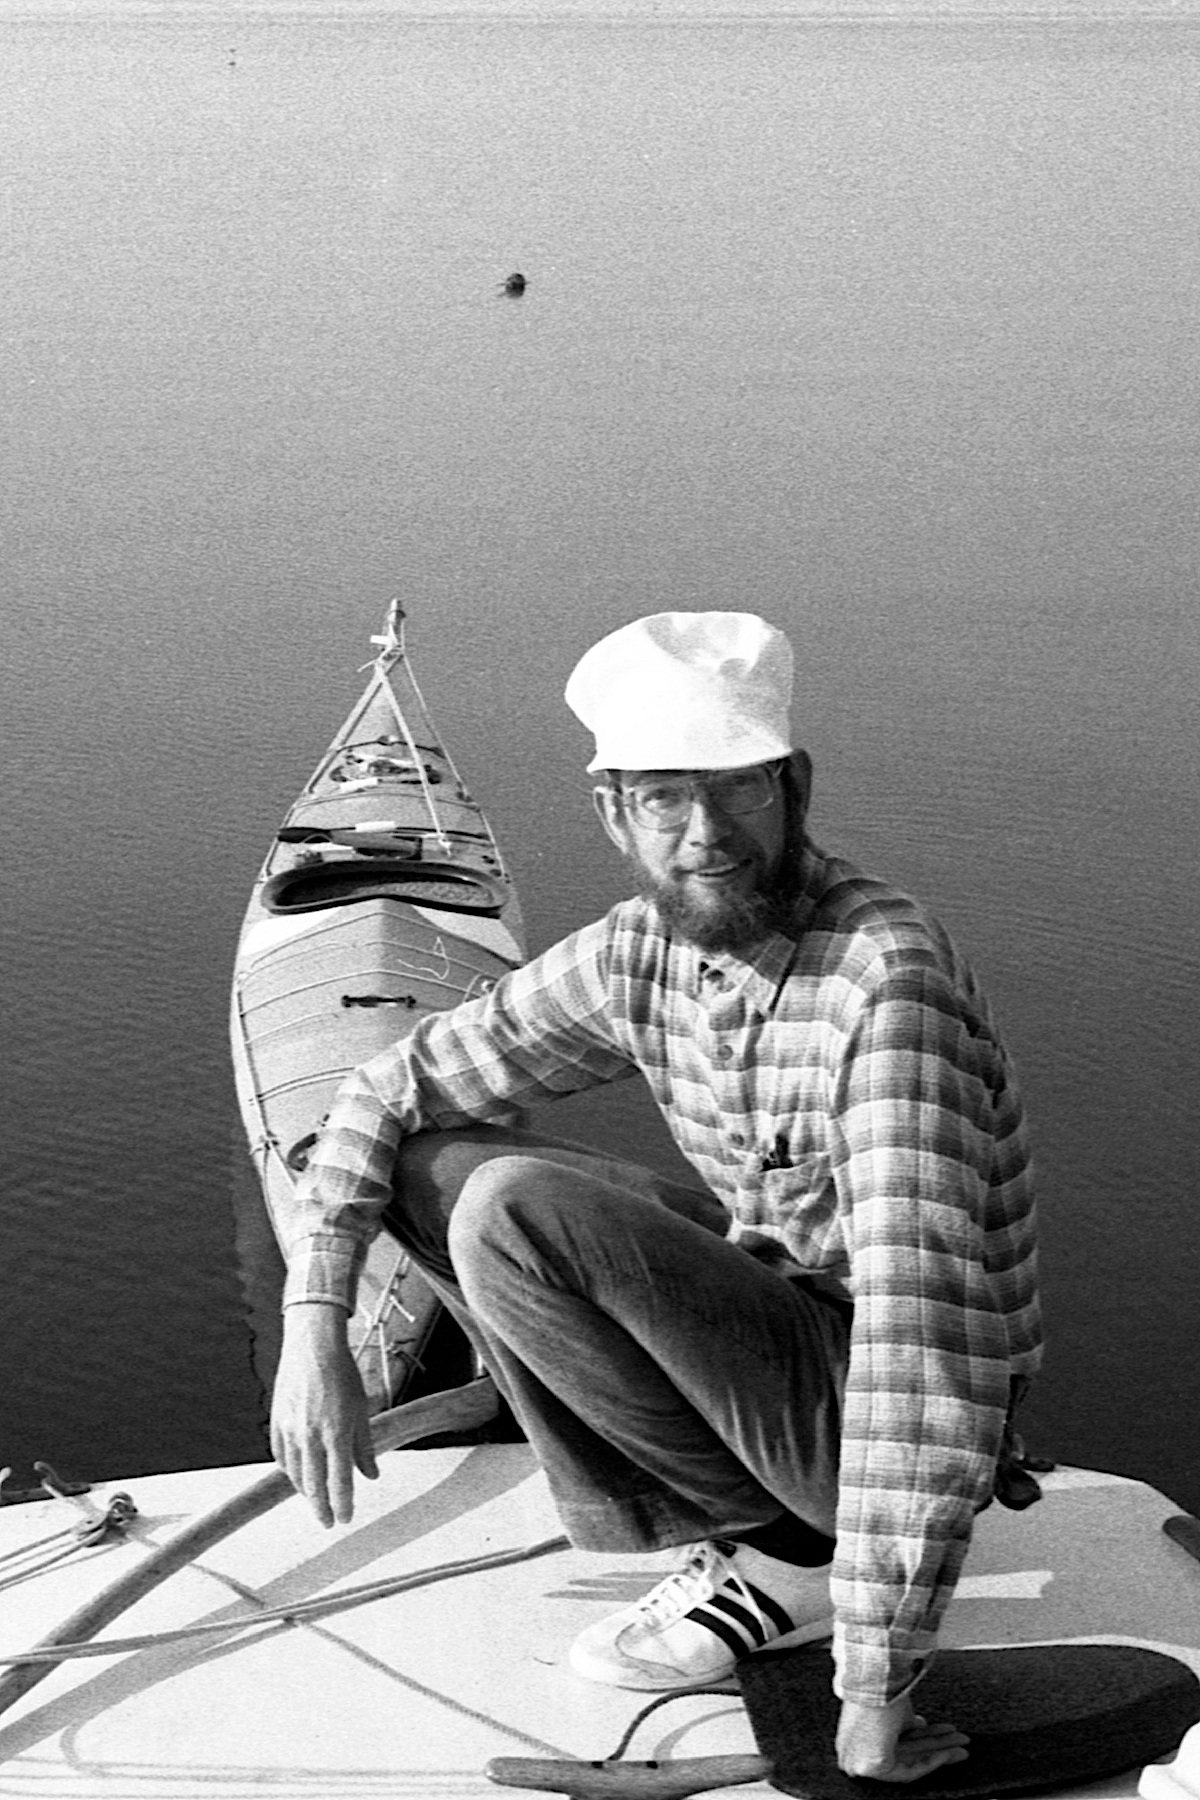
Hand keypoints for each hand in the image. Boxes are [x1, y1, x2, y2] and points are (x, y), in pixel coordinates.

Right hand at [269, 1303, 377, 1527]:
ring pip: (296, 1474)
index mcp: (336, 1432)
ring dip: (306, 1492)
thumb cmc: (342, 1374)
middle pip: (314, 1486)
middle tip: (329, 1522)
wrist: (312, 1347)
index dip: (342, 1505)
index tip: (345, 1518)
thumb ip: (364, 1446)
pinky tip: (298, 1477)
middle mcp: (311, 1435)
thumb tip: (371, 1475)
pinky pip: (281, 1458)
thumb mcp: (361, 1409)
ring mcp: (290, 1430)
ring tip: (316, 1501)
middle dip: (322, 1509)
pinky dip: (290, 1472)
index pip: (339, 1482)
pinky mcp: (277, 1423)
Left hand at [836, 1693, 969, 1782]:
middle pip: (907, 1751)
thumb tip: (921, 1726)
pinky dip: (932, 1761)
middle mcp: (855, 1749)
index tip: (943, 1733)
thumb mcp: (896, 1705)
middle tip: (960, 1742)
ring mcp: (861, 1760)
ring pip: (911, 1760)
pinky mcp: (873, 1766)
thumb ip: (906, 1722)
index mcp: (856, 1731)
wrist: (874, 1676)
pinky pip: (909, 1769)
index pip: (896, 1740)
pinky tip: (948, 1753)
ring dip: (941, 1753)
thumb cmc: (879, 1682)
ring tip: (963, 1746)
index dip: (923, 1737)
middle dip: (939, 1746)